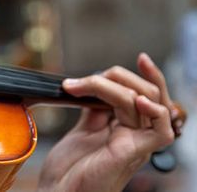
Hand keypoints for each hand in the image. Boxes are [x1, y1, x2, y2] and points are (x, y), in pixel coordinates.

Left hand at [37, 53, 174, 191]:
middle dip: (117, 76)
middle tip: (82, 80)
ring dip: (115, 86)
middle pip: (145, 92)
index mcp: (125, 128)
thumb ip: (96, 110)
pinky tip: (136, 101)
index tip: (126, 62)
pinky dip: (154, 111)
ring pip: (145, 101)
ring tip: (85, 85)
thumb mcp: (82, 131)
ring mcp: (136, 143)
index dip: (134, 76)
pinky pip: (161, 130)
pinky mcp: (135, 153)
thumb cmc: (68, 168)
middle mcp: (135, 134)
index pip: (140, 93)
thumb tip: (97, 86)